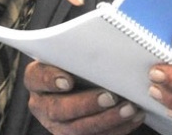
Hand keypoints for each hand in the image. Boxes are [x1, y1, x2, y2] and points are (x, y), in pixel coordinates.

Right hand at [25, 60, 144, 134]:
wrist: (82, 80)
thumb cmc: (77, 61)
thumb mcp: (71, 52)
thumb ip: (79, 50)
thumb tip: (101, 44)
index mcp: (36, 79)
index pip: (36, 78)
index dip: (50, 80)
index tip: (68, 80)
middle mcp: (43, 105)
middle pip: (58, 109)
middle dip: (86, 104)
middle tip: (110, 97)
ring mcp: (58, 125)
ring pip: (78, 129)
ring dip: (106, 120)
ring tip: (129, 108)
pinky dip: (118, 129)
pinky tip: (134, 117)